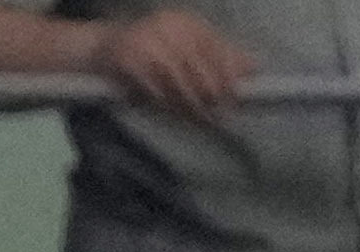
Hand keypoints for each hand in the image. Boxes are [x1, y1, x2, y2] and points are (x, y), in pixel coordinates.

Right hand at [93, 9, 256, 121]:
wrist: (105, 47)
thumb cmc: (157, 53)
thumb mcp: (191, 49)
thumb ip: (223, 56)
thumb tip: (254, 67)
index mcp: (189, 24)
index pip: (221, 56)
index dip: (231, 83)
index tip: (236, 104)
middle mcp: (170, 27)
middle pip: (204, 76)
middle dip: (213, 102)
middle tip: (217, 119)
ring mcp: (148, 41)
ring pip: (182, 87)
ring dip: (190, 109)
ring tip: (197, 119)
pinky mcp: (129, 59)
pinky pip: (157, 92)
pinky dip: (166, 105)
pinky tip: (169, 110)